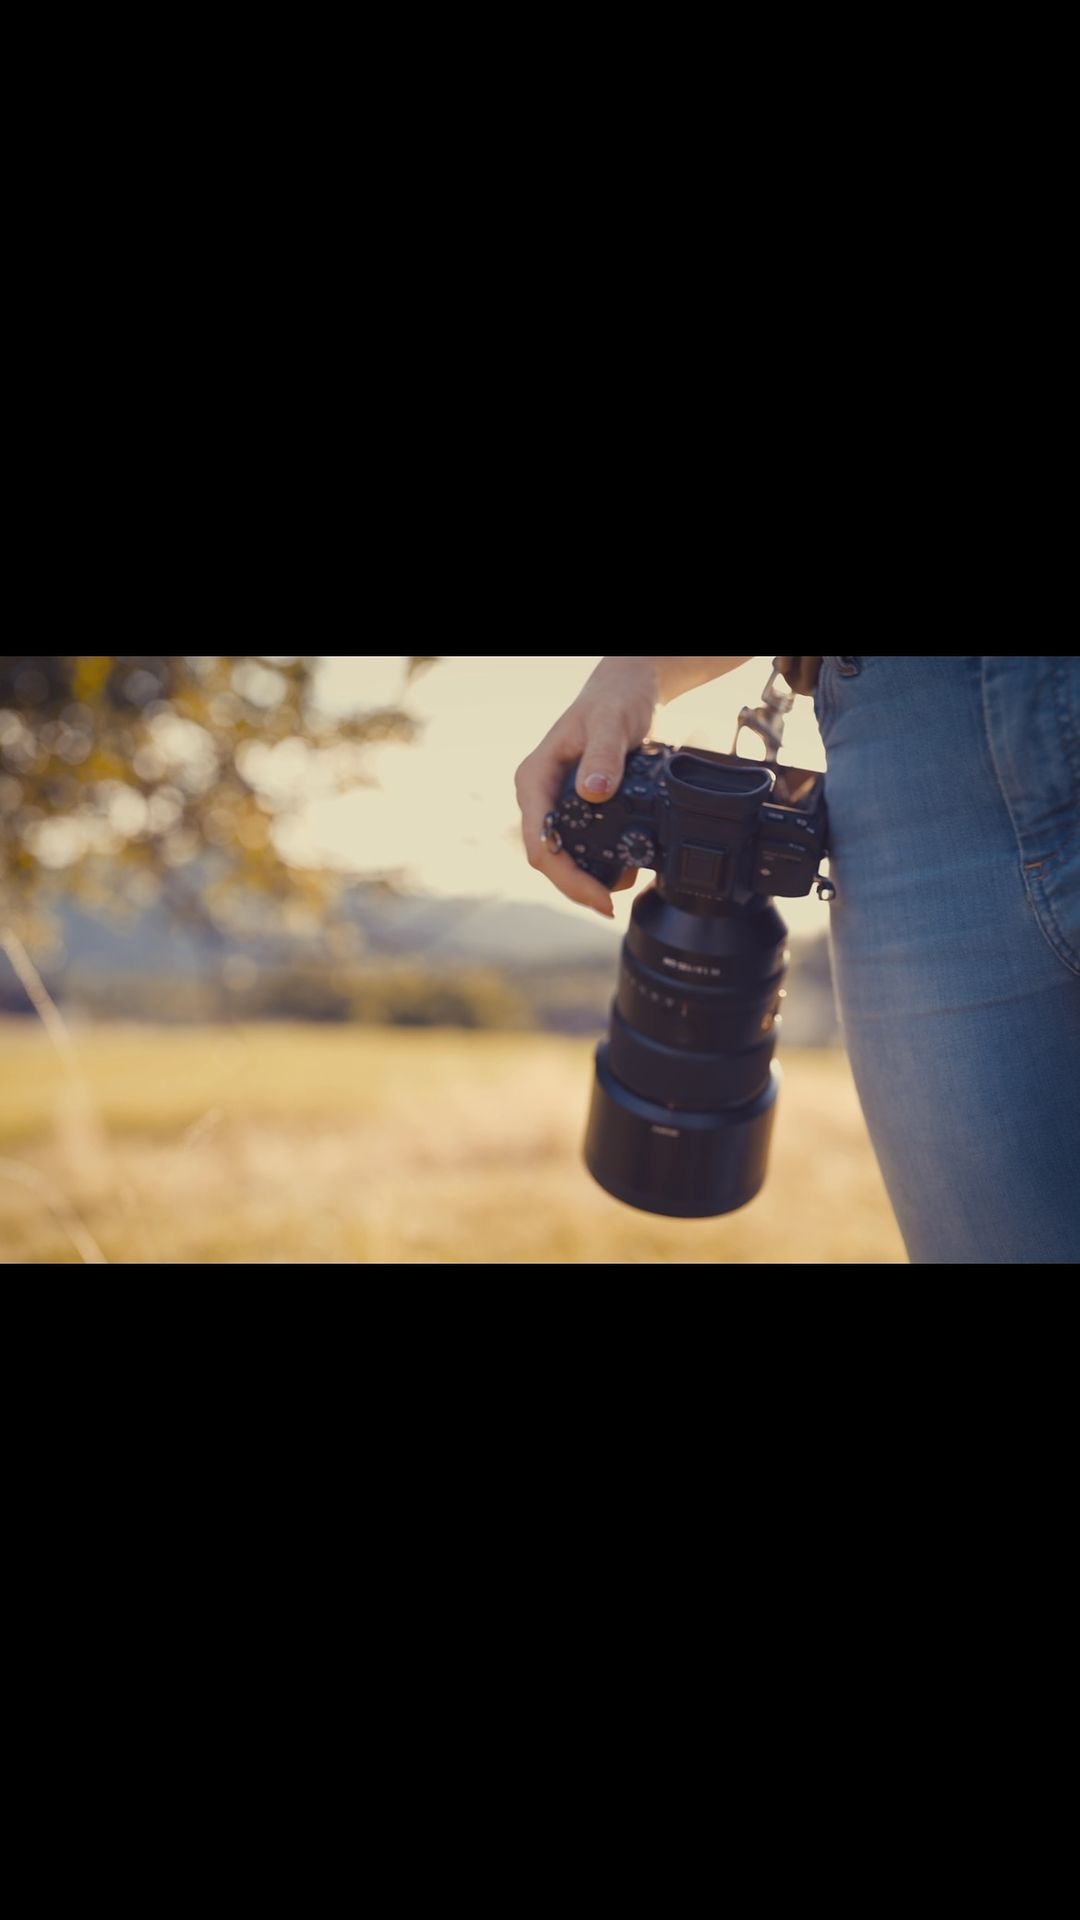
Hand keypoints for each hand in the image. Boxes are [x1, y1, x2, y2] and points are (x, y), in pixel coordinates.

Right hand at [514, 657, 660, 915]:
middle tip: (611, 906)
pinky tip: (623, 870)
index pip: (538, 842)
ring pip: (562, 856)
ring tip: (623, 887)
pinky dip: (598, 864)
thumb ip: (604, 755)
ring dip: (587, 879)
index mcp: (534, 778)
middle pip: (548, 858)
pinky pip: (578, 846)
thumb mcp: (611, 723)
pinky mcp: (575, 810)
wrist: (626, 692)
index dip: (566, 877)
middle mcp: (539, 795)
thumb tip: (594, 791)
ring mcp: (556, 805)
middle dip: (577, 887)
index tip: (599, 897)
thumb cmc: (614, 701)